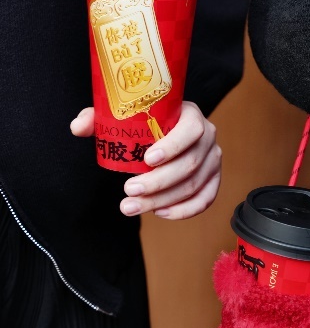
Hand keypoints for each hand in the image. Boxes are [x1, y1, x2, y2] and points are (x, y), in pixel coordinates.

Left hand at [70, 102, 221, 219]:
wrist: (168, 129)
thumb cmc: (147, 122)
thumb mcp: (124, 115)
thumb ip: (99, 118)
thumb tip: (78, 127)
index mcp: (191, 116)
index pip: (190, 130)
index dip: (172, 146)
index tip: (147, 159)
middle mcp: (208, 138)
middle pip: (189, 164)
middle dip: (158, 182)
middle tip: (129, 190)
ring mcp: (213, 160)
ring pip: (193, 186)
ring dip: (163, 200)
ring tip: (132, 207)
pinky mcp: (213, 179)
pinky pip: (205, 200)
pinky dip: (183, 210)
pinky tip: (160, 212)